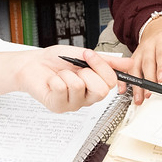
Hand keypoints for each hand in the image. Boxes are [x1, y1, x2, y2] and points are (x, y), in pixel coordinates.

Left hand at [0, 47, 132, 112]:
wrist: (33, 64)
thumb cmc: (56, 60)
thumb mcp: (84, 55)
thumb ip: (106, 61)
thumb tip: (128, 63)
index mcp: (95, 87)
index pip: (112, 82)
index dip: (101, 66)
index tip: (88, 55)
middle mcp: (86, 98)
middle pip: (101, 91)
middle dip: (86, 72)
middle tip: (75, 69)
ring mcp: (72, 105)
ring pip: (79, 87)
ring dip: (67, 74)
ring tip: (60, 75)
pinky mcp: (57, 107)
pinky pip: (61, 88)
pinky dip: (54, 79)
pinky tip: (51, 81)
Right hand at [130, 15, 161, 104]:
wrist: (155, 27)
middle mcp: (149, 45)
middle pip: (147, 63)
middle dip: (148, 79)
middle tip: (151, 92)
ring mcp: (140, 52)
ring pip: (135, 68)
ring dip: (137, 84)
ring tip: (140, 98)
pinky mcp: (134, 59)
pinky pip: (127, 70)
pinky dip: (124, 81)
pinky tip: (124, 91)